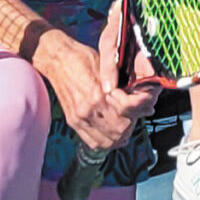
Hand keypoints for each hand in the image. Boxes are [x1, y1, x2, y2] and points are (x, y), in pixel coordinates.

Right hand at [29, 16, 156, 154]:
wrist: (57, 59)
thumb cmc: (83, 58)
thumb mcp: (107, 66)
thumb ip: (122, 85)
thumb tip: (140, 99)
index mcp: (99, 94)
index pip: (126, 116)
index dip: (137, 114)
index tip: (141, 109)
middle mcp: (89, 110)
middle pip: (118, 132)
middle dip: (130, 127)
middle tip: (134, 118)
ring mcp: (80, 117)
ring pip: (106, 141)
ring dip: (118, 137)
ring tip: (124, 128)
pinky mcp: (72, 120)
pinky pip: (91, 141)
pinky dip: (104, 142)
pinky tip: (110, 134)